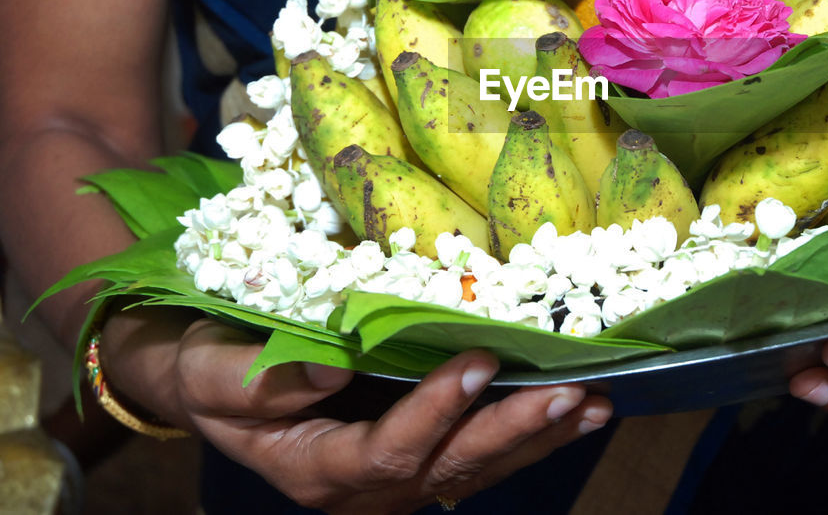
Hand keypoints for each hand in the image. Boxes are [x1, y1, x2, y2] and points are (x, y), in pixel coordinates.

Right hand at [106, 312, 611, 512]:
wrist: (215, 383)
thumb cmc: (210, 371)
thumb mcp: (212, 374)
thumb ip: (262, 381)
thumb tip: (335, 363)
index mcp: (318, 472)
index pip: (386, 455)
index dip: (434, 413)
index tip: (477, 361)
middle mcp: (367, 487)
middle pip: (450, 468)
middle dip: (512, 431)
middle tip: (570, 393)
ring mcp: (400, 476)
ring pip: (478, 467)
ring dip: (539, 436)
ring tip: (595, 405)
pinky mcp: (424, 452)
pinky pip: (483, 451)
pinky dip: (533, 432)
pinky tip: (582, 410)